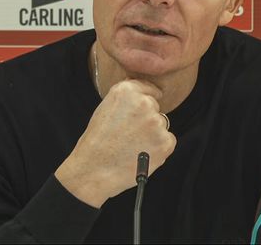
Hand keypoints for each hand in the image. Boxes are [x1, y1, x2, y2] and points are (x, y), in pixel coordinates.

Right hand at [54, 79, 176, 207]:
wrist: (92, 171)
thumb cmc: (96, 142)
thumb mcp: (106, 108)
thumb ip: (127, 97)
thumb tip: (145, 90)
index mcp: (127, 91)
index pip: (148, 88)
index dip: (143, 101)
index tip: (138, 111)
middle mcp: (144, 103)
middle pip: (155, 108)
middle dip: (146, 119)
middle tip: (128, 134)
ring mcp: (157, 123)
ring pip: (162, 125)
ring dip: (152, 134)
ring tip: (132, 146)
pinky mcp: (166, 142)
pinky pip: (168, 140)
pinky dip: (159, 148)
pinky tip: (141, 154)